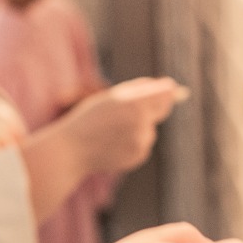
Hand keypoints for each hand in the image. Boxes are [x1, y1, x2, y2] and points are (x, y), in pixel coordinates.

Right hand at [59, 77, 181, 174]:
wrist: (73, 150)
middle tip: (136, 106)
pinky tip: (114, 144)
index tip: (170, 87)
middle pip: (162, 109)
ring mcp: (141, 141)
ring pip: (150, 128)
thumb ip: (137, 90)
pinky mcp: (139, 156)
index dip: (167, 90)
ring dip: (140, 126)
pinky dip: (134, 142)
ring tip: (114, 131)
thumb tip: (167, 86)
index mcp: (134, 104)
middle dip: (154, 106)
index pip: (164, 94)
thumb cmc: (89, 118)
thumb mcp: (110, 98)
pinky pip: (144, 144)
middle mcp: (141, 123)